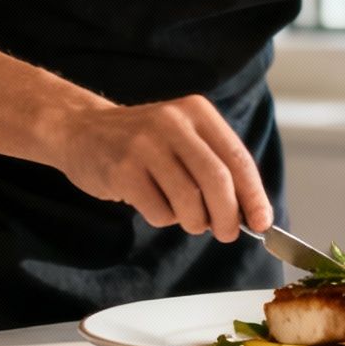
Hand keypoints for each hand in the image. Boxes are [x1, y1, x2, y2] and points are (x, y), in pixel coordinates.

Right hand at [57, 96, 271, 240]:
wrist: (81, 130)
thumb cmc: (144, 143)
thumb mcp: (184, 137)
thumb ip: (215, 166)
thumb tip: (251, 213)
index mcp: (197, 112)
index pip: (238, 158)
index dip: (254, 195)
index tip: (263, 223)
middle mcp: (173, 123)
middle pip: (217, 181)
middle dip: (228, 216)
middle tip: (226, 233)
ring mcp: (145, 145)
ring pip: (189, 201)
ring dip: (194, 222)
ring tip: (186, 218)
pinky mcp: (122, 169)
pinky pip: (159, 211)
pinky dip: (163, 218)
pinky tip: (153, 204)